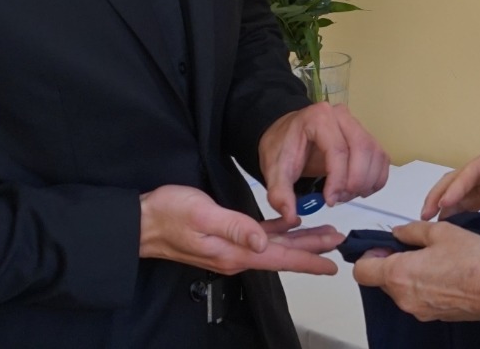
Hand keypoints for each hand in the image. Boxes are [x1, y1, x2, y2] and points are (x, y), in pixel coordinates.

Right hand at [138, 184, 343, 275]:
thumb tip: (263, 242)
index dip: (307, 260)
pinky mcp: (224, 238)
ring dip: (299, 240)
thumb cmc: (168, 214)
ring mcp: (230, 248)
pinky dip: (277, 233)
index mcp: (234, 252)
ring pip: (273, 246)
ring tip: (323, 233)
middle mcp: (236, 255)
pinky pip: (257, 238)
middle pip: (282, 254)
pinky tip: (288, 226)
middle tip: (337, 240)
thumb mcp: (203, 215)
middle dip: (311, 248)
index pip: (279, 258)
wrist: (142, 222)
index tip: (331, 264)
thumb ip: (235, 228)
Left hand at [259, 102, 390, 221]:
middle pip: (363, 149)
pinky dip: (375, 179)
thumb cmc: (282, 148)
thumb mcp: (273, 170)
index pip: (338, 149)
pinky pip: (381, 159)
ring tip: (344, 195)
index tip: (330, 201)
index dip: (338, 179)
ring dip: (366, 182)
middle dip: (355, 181)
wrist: (287, 135)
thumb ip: (279, 193)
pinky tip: (357, 190)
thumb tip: (290, 216)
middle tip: (339, 199)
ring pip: (376, 154)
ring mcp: (357, 125)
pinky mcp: (367, 137)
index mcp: (318, 118)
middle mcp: (342, 116)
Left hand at [351, 220, 479, 331]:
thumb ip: (412, 231)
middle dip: (391, 262)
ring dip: (409, 273)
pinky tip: (445, 272)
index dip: (369, 254)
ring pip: (400, 289)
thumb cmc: (475, 260)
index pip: (361, 271)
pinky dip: (424, 285)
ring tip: (434, 257)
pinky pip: (418, 298)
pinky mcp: (435, 316)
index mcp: (399, 274)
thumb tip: (398, 232)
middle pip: (380, 280)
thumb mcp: (442, 232)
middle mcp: (404, 298)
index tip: (385, 244)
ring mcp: (419, 310)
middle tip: (414, 246)